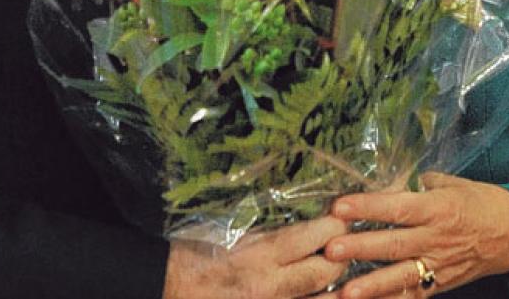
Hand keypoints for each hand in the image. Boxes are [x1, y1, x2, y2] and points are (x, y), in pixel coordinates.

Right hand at [163, 217, 347, 298]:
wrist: (164, 287)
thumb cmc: (194, 255)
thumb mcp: (231, 233)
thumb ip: (267, 233)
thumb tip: (304, 222)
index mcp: (259, 254)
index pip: (314, 236)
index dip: (335, 225)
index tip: (342, 218)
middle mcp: (269, 286)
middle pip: (325, 272)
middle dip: (341, 257)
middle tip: (344, 249)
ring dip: (336, 291)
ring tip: (343, 281)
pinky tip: (319, 297)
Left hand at [326, 172, 508, 297]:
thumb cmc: (484, 203)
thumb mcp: (454, 183)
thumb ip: (420, 183)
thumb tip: (390, 180)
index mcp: (439, 207)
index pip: (399, 207)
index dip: (368, 207)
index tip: (340, 206)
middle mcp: (437, 238)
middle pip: (394, 244)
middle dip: (361, 248)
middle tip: (331, 249)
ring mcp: (439, 265)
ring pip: (401, 277)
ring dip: (371, 285)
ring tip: (345, 292)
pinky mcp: (441, 284)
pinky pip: (413, 296)